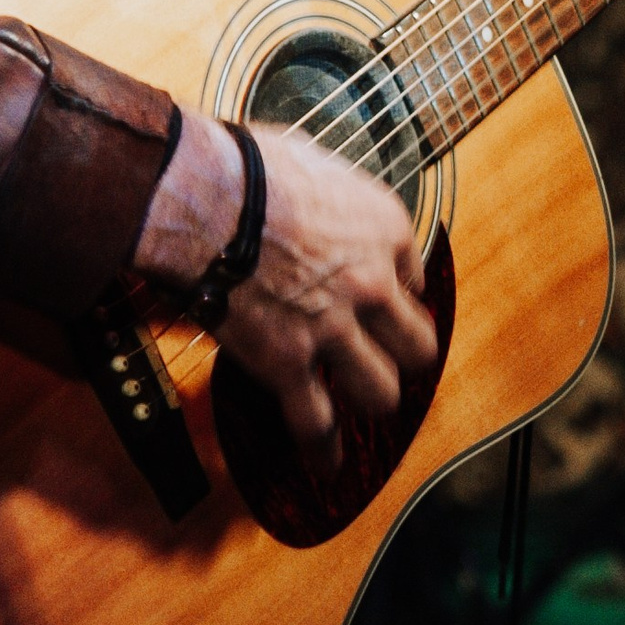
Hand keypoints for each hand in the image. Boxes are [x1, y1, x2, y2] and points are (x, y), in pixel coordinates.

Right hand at [133, 117, 438, 461]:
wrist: (206, 196)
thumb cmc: (249, 167)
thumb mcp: (315, 161)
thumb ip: (330, 191)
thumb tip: (311, 188)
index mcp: (386, 229)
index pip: (415, 275)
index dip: (397, 290)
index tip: (383, 296)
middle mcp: (374, 284)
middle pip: (418, 344)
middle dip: (406, 356)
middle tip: (391, 359)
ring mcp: (334, 331)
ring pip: (380, 392)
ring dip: (370, 399)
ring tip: (359, 403)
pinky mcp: (290, 365)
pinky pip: (316, 424)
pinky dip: (322, 449)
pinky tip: (327, 463)